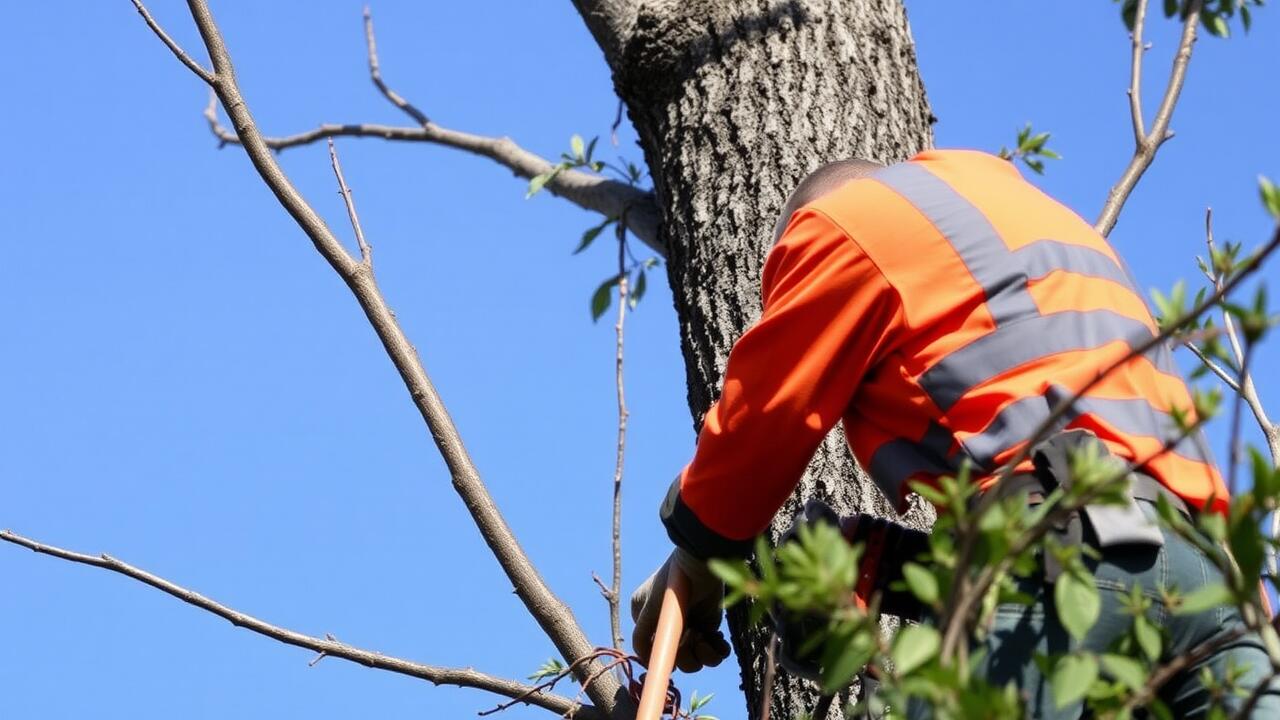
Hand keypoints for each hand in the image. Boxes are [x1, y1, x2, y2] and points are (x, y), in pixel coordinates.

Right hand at [629, 547, 730, 672]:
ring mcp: (689, 628)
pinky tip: (718, 639)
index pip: (654, 653)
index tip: (676, 653)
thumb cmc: (673, 583)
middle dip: (687, 656)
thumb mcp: (650, 609)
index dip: (667, 658)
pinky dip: (717, 651)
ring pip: (697, 661)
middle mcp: (668, 628)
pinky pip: (714, 652)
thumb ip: (642, 637)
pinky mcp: (709, 627)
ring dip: (704, 655)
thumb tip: (646, 662)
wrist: (702, 562)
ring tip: (706, 636)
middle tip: (693, 635)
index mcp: (647, 622)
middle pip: (677, 660)